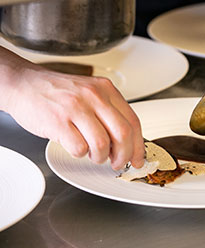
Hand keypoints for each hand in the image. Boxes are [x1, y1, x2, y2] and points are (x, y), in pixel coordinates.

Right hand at [0, 47, 144, 169]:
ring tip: (93, 154)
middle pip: (123, 134)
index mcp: (106, 90)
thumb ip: (109, 114)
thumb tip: (126, 144)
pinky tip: (75, 146)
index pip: (133, 122)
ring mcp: (76, 108)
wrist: (23, 84)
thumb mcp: (90, 93)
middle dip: (123, 156)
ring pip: (102, 144)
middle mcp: (94, 96)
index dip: (138, 146)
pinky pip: (79, 148)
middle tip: (117, 163)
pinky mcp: (59, 122)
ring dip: (100, 157)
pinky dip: (80, 154)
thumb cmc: (58, 93)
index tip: (138, 159)